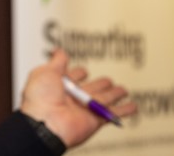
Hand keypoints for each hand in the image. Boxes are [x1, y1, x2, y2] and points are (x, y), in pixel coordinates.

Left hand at [19, 49, 136, 147]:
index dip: (78, 73)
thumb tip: (58, 50)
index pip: (73, 77)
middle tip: (108, 80)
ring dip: (114, 94)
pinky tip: (133, 106)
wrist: (45, 123)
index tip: (84, 71)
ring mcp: (85, 109)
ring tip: (123, 90)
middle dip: (100, 84)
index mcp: (60, 86)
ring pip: (104, 99)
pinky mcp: (95, 119)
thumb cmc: (40, 98)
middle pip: (91, 88)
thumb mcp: (46, 72)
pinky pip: (112, 114)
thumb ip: (57, 61)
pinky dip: (124, 110)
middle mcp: (73, 98)